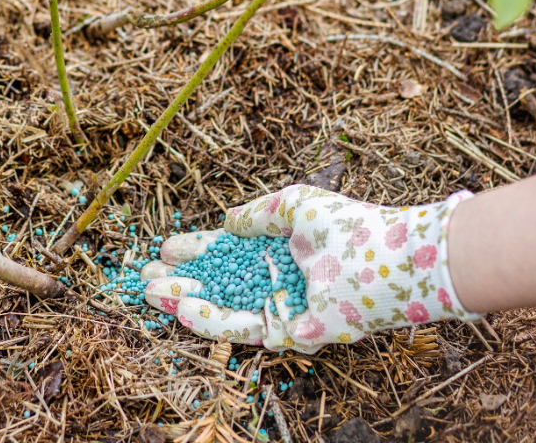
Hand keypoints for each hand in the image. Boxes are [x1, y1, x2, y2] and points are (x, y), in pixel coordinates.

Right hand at [139, 185, 480, 352]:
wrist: (390, 261)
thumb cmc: (349, 226)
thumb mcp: (295, 204)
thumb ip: (256, 214)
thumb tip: (225, 222)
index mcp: (278, 248)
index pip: (228, 252)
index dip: (196, 252)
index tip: (166, 249)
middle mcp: (277, 279)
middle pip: (217, 283)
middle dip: (181, 280)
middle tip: (145, 277)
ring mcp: (281, 305)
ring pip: (222, 308)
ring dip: (186, 301)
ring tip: (153, 293)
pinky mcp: (289, 330)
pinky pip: (242, 328)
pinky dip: (210, 321)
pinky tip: (183, 307)